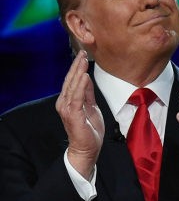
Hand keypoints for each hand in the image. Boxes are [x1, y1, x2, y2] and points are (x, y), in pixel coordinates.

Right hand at [55, 50, 104, 179]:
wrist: (87, 149)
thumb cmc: (90, 130)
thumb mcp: (91, 107)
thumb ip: (88, 94)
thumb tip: (87, 78)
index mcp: (68, 101)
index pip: (72, 81)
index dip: (76, 67)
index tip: (82, 54)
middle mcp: (64, 103)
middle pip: (70, 81)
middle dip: (76, 66)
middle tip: (82, 51)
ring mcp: (67, 109)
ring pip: (73, 86)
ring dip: (78, 72)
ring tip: (82, 60)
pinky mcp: (73, 115)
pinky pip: (77, 98)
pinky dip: (81, 86)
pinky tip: (84, 76)